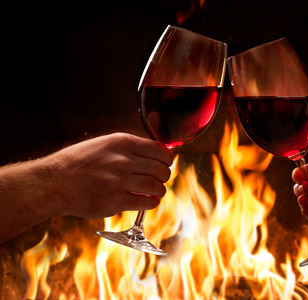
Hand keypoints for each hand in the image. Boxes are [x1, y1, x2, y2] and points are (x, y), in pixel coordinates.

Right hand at [46, 132, 173, 217]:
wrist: (54, 182)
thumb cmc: (78, 163)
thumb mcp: (104, 144)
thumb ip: (129, 148)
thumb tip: (156, 154)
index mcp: (122, 143)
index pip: (160, 150)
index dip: (167, 159)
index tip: (165, 164)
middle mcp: (123, 160)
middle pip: (161, 169)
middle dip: (164, 176)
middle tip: (159, 180)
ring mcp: (119, 181)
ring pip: (156, 186)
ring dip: (159, 190)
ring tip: (154, 192)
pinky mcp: (115, 201)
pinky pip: (146, 202)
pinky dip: (151, 202)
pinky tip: (147, 201)